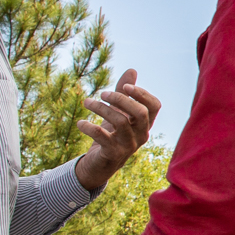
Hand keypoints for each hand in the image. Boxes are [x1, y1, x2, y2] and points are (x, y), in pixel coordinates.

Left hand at [74, 69, 161, 190]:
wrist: (100, 164)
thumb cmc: (112, 135)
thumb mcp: (118, 113)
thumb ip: (125, 93)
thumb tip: (132, 70)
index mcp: (145, 124)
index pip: (154, 106)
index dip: (141, 94)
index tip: (124, 87)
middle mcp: (141, 135)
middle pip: (140, 113)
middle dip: (120, 99)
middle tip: (102, 94)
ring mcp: (128, 146)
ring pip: (120, 122)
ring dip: (100, 109)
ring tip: (86, 102)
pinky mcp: (113, 154)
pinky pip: (102, 137)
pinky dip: (89, 127)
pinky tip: (80, 123)